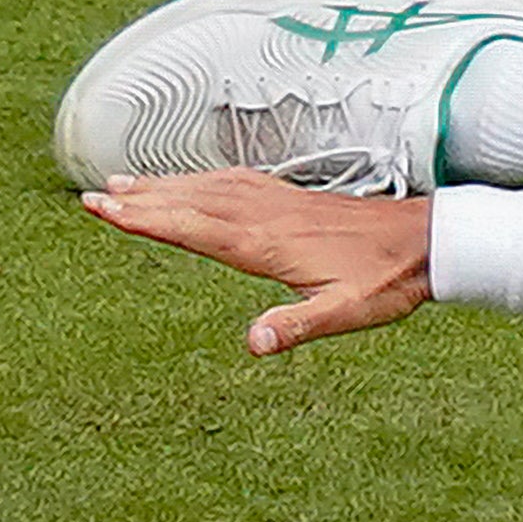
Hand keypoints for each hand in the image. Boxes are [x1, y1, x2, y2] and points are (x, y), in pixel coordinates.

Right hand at [81, 170, 432, 355]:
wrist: (429, 241)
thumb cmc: (389, 280)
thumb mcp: (348, 312)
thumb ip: (300, 325)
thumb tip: (254, 342)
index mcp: (268, 243)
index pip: (193, 228)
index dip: (147, 218)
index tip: (103, 207)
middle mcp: (267, 216)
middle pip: (191, 203)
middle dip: (141, 199)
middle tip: (93, 195)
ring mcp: (281, 203)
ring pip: (211, 187)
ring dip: (166, 185)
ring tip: (124, 183)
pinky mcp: (295, 198)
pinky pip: (237, 181)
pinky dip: (204, 179)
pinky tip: (194, 181)